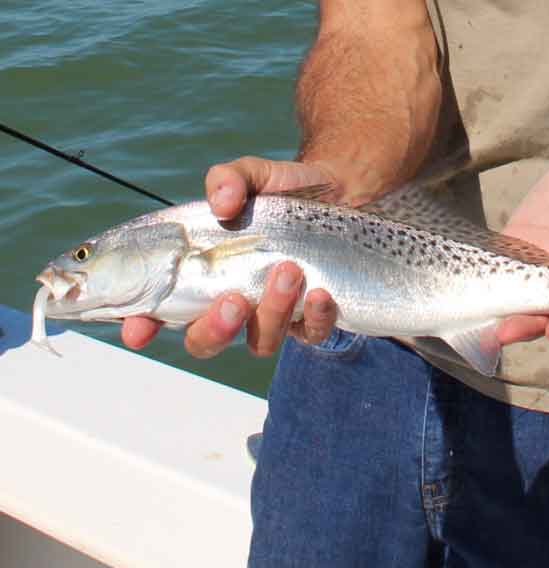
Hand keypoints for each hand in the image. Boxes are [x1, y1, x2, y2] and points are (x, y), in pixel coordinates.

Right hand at [121, 158, 338, 357]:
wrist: (340, 190)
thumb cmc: (282, 189)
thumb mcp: (252, 175)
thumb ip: (228, 179)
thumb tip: (222, 204)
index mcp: (201, 274)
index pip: (158, 311)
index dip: (141, 326)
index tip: (138, 331)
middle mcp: (232, 302)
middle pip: (205, 342)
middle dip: (214, 330)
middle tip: (233, 299)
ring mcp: (272, 315)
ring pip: (260, 342)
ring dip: (271, 313)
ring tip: (289, 270)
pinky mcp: (311, 318)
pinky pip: (311, 335)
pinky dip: (314, 318)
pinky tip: (320, 292)